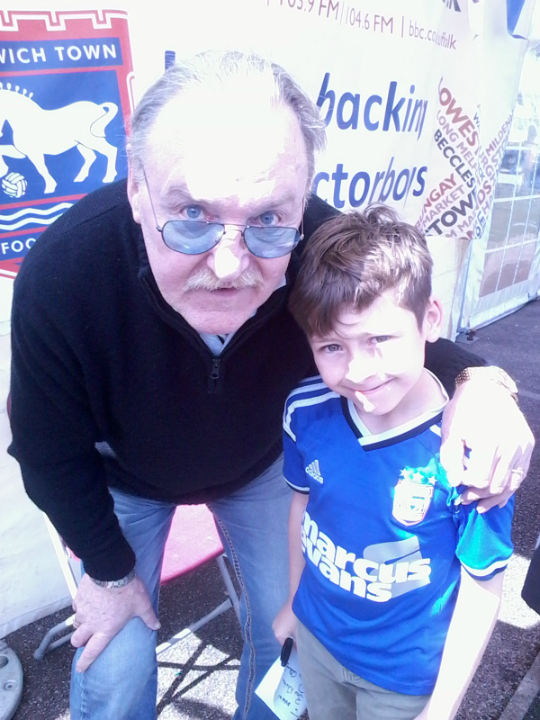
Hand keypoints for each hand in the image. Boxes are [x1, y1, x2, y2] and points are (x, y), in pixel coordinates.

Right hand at [71, 573, 160, 671]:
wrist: (111, 570)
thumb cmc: (127, 589)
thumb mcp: (142, 605)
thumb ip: (148, 617)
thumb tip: (156, 625)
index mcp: (106, 629)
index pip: (92, 651)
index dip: (85, 661)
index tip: (80, 668)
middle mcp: (91, 623)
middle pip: (77, 640)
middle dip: (79, 642)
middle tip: (84, 639)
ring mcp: (82, 610)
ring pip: (75, 623)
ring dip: (80, 624)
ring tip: (88, 619)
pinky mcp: (78, 597)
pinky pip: (75, 606)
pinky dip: (79, 607)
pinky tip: (87, 602)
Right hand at [273, 599, 296, 646]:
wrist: (295, 601)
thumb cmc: (297, 620)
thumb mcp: (299, 634)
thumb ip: (298, 643)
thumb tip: (299, 649)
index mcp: (278, 634)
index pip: (285, 645)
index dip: (293, 647)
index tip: (301, 645)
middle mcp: (274, 628)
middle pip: (283, 637)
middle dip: (291, 638)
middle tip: (300, 636)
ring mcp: (276, 620)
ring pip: (283, 629)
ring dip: (290, 630)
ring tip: (298, 627)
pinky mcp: (279, 613)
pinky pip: (283, 623)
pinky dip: (288, 624)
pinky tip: (295, 620)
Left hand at [440, 380, 533, 511]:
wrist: (487, 389)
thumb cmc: (464, 410)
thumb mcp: (450, 432)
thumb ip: (451, 459)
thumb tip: (455, 483)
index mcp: (490, 442)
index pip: (480, 479)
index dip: (467, 486)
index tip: (458, 484)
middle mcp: (510, 446)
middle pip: (496, 485)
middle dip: (478, 495)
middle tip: (464, 499)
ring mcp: (522, 446)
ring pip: (511, 484)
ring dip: (493, 498)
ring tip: (478, 504)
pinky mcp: (528, 446)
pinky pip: (520, 475)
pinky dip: (508, 489)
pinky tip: (496, 499)